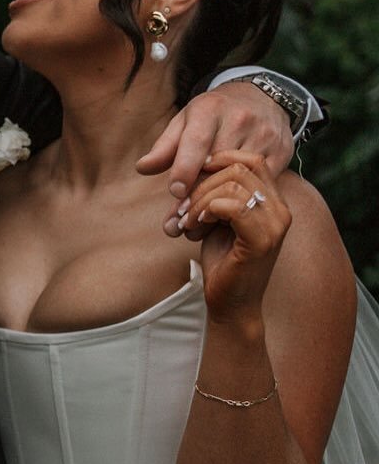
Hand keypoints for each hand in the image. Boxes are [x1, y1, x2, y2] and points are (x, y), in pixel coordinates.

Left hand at [137, 82, 294, 235]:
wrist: (261, 99)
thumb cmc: (213, 116)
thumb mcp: (185, 122)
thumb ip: (165, 147)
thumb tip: (142, 168)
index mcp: (211, 109)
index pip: (197, 140)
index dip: (185, 168)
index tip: (175, 192)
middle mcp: (240, 120)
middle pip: (217, 164)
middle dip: (198, 195)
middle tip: (179, 221)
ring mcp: (264, 136)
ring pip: (239, 177)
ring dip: (217, 204)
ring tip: (198, 222)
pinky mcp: (282, 152)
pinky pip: (259, 183)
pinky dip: (240, 200)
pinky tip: (224, 213)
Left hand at [185, 151, 290, 323]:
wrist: (230, 304)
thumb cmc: (221, 261)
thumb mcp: (217, 218)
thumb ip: (216, 191)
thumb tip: (195, 163)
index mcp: (273, 201)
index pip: (251, 159)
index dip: (218, 160)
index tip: (192, 180)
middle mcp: (280, 209)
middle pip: (238, 167)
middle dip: (201, 183)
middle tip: (183, 209)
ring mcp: (275, 225)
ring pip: (232, 184)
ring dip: (199, 200)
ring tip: (188, 222)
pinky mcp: (262, 241)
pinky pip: (233, 206)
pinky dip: (207, 210)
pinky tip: (197, 226)